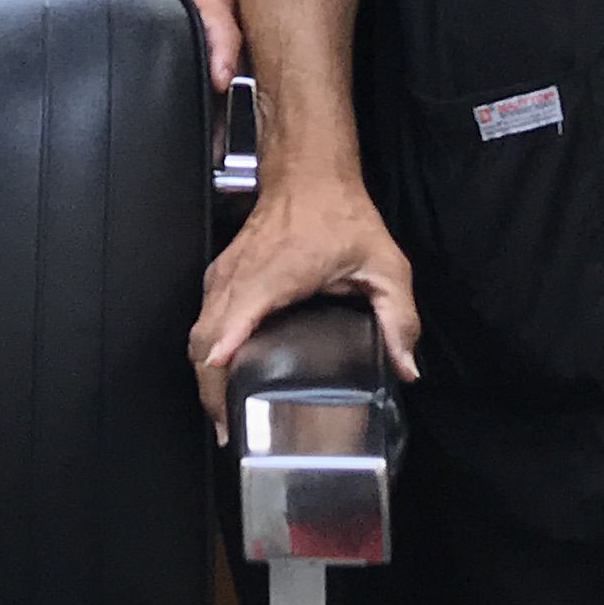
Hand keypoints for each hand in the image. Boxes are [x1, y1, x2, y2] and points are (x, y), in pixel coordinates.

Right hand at [187, 162, 417, 433]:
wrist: (308, 174)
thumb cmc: (340, 214)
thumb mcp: (385, 265)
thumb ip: (400, 318)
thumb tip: (407, 367)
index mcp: (277, 273)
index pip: (236, 314)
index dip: (224, 349)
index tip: (220, 377)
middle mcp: (241, 275)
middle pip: (205, 338)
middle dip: (211, 388)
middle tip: (232, 430)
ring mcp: (224, 276)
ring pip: (196, 333)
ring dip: (204, 376)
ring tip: (224, 417)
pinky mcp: (219, 278)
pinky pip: (201, 321)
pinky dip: (204, 353)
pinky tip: (220, 379)